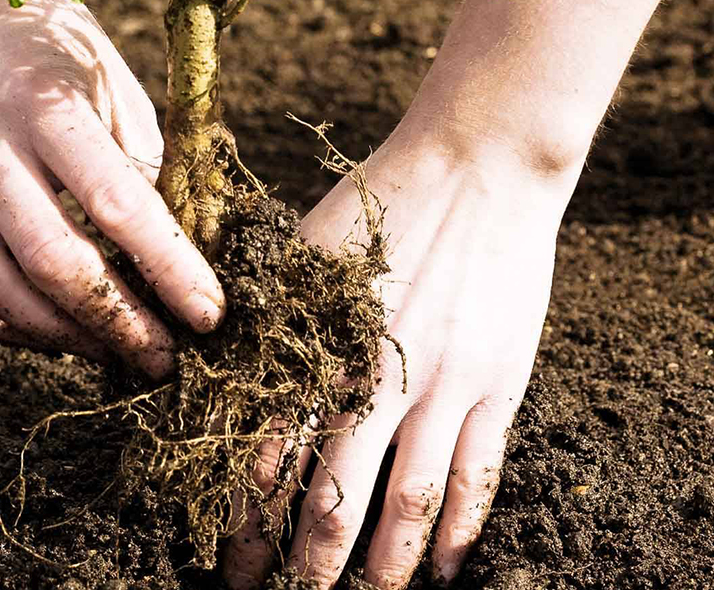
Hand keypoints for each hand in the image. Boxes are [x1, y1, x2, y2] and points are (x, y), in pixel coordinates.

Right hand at [0, 0, 223, 376]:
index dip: (169, 269)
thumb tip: (175, 261)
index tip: (208, 315)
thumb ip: (142, 168)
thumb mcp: (114, 85)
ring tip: (112, 351)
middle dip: (117, 323)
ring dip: (62, 337)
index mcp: (45, 101)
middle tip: (163, 357)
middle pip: (51, 261)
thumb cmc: (52, 48)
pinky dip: (5, 326)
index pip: (117, 204)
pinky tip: (52, 333)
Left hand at [223, 133, 570, 587]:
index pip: (266, 458)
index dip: (245, 521)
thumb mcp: (301, 253)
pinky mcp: (498, 383)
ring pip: (409, 501)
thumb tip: (215, 374)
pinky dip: (462, 529)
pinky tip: (449, 569)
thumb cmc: (379, 203)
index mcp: (316, 346)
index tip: (232, 563)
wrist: (480, 164)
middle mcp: (375, 378)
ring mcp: (444, 385)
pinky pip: (479, 474)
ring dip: (385, 562)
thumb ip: (265, 320)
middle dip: (306, 562)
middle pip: (332, 495)